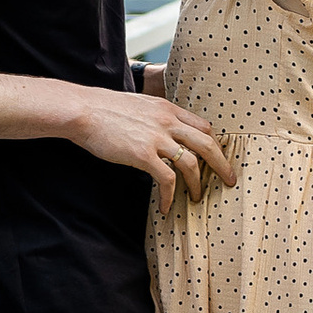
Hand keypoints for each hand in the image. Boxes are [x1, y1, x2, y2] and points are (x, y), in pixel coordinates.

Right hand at [68, 86, 235, 207]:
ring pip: (191, 163)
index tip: (217, 158)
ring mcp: (156, 138)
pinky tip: (165, 206)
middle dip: (222, 165)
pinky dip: (169, 196)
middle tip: (229, 180)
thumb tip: (162, 133)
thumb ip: (155, 117)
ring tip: (196, 198)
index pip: (203, 125)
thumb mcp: (138, 105)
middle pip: (207, 143)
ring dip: (197, 184)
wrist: (83, 110)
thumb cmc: (104, 109)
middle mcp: (167, 121)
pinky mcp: (143, 154)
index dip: (214, 143)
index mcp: (167, 108)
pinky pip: (167, 180)